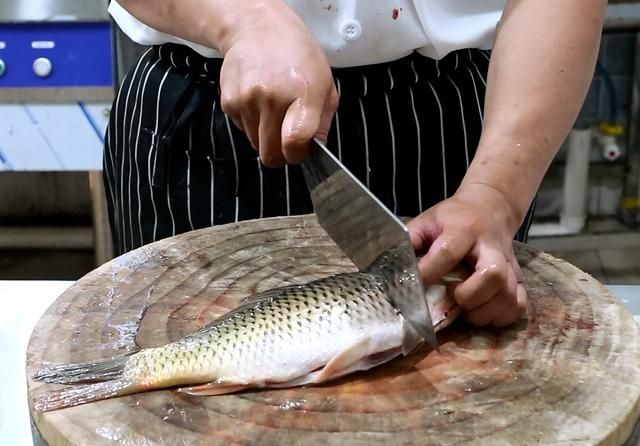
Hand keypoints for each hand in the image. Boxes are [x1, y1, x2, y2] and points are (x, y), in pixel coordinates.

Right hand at [217, 2, 337, 166]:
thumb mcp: (324, 83)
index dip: (297, 156)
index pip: (294, 142)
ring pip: (255, 144)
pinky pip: (242, 130)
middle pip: (270, 153)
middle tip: (287, 141)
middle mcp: (272, 98)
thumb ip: (322, 121)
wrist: (257, 28)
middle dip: (280, 155)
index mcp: (303, 93)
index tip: (300, 152)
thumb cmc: (297, 55)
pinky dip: (252, 124)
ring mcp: (247, 100)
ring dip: (265, 137)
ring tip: (273, 112)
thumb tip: (314, 148)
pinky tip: (259, 102)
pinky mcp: (229, 102)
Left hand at [408, 183, 526, 327]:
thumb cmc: (452, 219)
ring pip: (507, 295)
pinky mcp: (519, 278)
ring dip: (483, 312)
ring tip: (464, 309)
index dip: (429, 272)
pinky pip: (518, 305)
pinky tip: (482, 313)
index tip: (414, 287)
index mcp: (463, 229)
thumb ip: (409, 240)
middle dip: (469, 295)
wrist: (491, 208)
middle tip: (453, 297)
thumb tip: (393, 267)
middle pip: (492, 274)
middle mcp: (490, 246)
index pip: (448, 252)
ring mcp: (509, 264)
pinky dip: (500, 317)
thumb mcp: (427, 220)